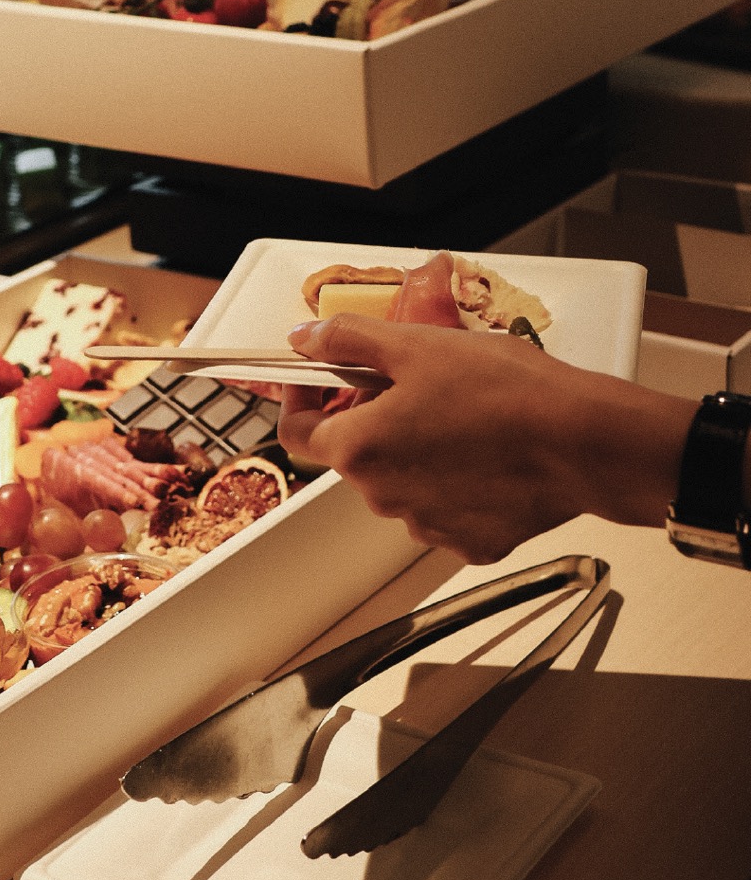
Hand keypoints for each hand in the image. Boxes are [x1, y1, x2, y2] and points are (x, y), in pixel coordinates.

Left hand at [278, 314, 692, 563]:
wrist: (583, 440)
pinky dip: (456, 480)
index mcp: (361, 448)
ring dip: (415, 448)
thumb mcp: (416, 344)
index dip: (300, 400)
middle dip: (372, 416)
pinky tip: (487, 452)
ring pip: (401, 480)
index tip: (317, 379)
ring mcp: (428, 524)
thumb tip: (305, 339)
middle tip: (411, 382)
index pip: (295, 432)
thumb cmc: (506, 391)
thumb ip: (348, 340)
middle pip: (356, 453)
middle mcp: (384, 496)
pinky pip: (447, 507)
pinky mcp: (471, 540)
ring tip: (460, 413)